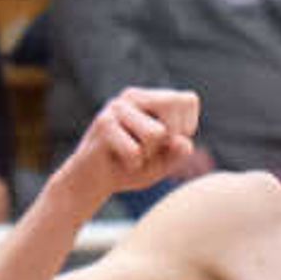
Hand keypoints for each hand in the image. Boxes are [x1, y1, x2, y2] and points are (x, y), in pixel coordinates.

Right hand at [61, 87, 207, 199]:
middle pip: (174, 104)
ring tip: (132, 155)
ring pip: (157, 132)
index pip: (189, 99)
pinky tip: (118, 160)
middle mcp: (134, 96)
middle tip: (150, 150)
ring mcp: (116, 107)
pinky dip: (132, 164)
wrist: (91, 183)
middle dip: (171, 137)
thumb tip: (184, 142)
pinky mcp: (103, 124)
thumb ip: (178, 153)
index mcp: (151, 99)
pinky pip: (135, 151)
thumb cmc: (131, 169)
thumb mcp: (163, 163)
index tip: (169, 142)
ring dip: (148, 154)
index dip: (188, 126)